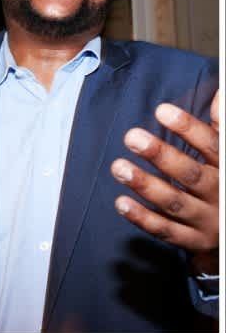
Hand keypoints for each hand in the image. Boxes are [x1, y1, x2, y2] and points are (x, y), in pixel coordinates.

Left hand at [113, 89, 219, 273]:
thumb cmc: (223, 179)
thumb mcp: (225, 155)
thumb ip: (222, 126)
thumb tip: (220, 91)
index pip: (212, 146)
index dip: (189, 128)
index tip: (162, 110)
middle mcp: (219, 193)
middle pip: (191, 174)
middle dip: (161, 156)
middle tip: (131, 136)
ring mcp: (207, 220)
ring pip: (175, 203)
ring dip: (146, 185)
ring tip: (118, 167)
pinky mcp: (194, 241)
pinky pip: (166, 231)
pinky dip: (143, 218)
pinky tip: (121, 202)